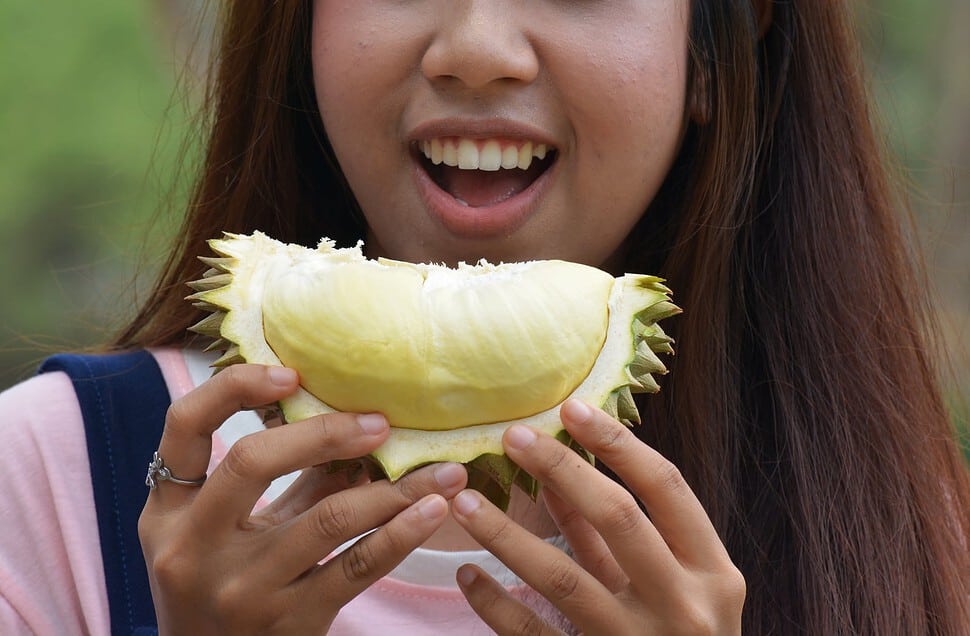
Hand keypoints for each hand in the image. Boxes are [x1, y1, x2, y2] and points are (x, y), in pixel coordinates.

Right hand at [138, 364, 467, 634]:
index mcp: (169, 513)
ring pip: (328, 518)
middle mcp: (194, 547)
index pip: (183, 427)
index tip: (291, 373)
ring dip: (394, 488)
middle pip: (253, 461)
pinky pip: (357, 566)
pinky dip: (401, 533)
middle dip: (324, 433)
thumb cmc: (225, 585)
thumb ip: (281, 478)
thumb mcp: (229, 531)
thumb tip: (352, 422)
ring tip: (443, 470)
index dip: (234, 388)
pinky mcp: (291, 621)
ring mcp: (243, 588)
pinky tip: (433, 510)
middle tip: (380, 423)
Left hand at [451, 399, 744, 634]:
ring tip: (466, 502)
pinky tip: (467, 575)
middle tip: (513, 436)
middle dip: (561, 470)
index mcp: (714, 573)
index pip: (666, 487)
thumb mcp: (682, 585)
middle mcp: (683, 606)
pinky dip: (496, 604)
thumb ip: (627, 537)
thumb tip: (564, 475)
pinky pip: (534, 634)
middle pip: (617, 518)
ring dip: (508, 535)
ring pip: (562, 579)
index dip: (619, 442)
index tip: (572, 408)